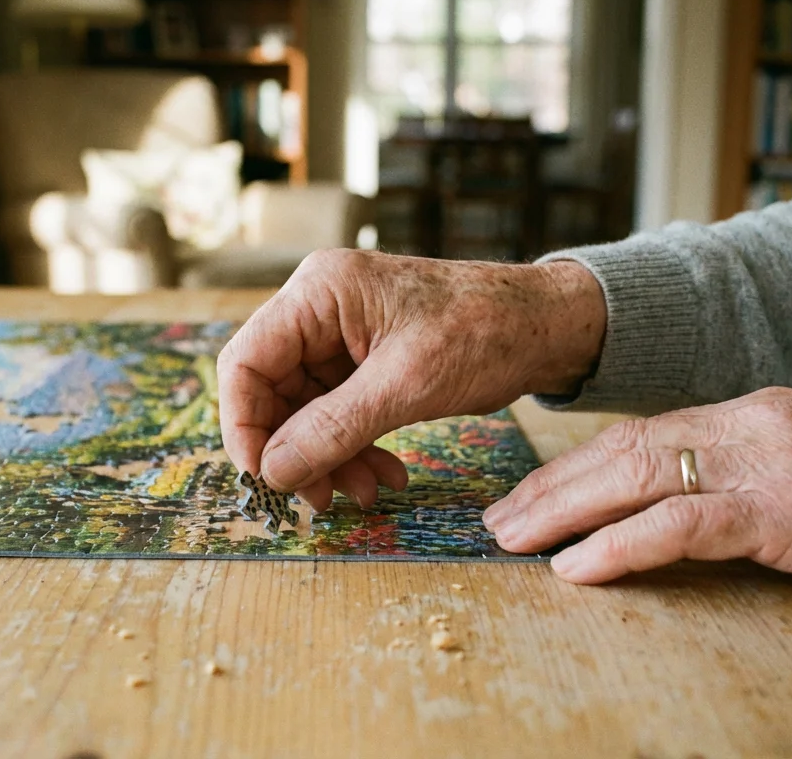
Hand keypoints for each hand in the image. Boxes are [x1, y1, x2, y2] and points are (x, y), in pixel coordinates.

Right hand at [218, 249, 605, 510]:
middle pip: (271, 392)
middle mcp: (320, 308)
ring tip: (366, 492)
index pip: (245, 362)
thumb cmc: (485, 331)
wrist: (546, 325)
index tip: (266, 477)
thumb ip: (333, 428)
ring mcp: (341, 335)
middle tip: (320, 498)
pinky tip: (384, 474)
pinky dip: (354, 448)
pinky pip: (338, 413)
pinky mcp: (365, 360)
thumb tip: (274, 471)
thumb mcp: (406, 385)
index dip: (245, 426)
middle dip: (295, 450)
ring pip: (305, 410)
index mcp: (319, 292)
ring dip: (329, 457)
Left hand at [484, 387, 791, 613]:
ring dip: (565, 511)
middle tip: (497, 521)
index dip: (578, 466)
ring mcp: (769, 461)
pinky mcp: (788, 509)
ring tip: (514, 541)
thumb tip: (678, 511)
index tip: (532, 496)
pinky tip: (578, 567)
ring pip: (639, 475)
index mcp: (754, 413)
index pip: (643, 433)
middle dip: (553, 486)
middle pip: (624, 448)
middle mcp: (752, 423)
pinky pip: (683, 523)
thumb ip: (746, 478)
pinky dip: (621, 545)